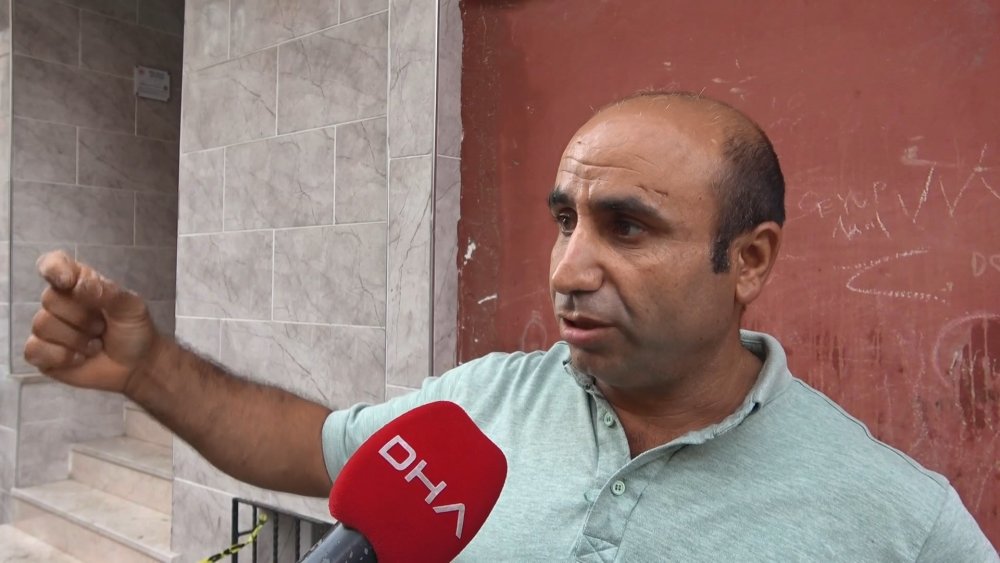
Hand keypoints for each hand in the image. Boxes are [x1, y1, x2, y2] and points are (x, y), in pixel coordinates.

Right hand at [24, 250, 158, 393]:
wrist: (137, 365)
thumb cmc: (133, 331)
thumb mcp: (131, 307)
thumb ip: (109, 292)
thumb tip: (80, 286)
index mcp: (80, 283)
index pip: (54, 264)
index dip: (53, 268)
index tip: (67, 281)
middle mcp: (60, 302)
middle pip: (50, 299)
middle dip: (82, 318)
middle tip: (102, 327)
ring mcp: (49, 328)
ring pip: (43, 325)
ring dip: (77, 340)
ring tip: (96, 344)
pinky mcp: (42, 354)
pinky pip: (34, 350)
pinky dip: (62, 356)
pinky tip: (80, 358)